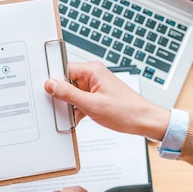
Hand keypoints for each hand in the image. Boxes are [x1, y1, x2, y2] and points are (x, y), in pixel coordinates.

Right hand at [45, 61, 169, 140]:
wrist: (143, 121)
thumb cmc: (126, 111)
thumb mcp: (91, 104)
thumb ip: (68, 94)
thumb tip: (51, 84)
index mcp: (92, 70)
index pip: (64, 70)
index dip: (55, 82)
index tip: (49, 93)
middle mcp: (93, 75)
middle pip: (67, 82)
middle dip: (64, 96)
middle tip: (66, 107)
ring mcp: (95, 85)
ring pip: (72, 93)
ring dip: (71, 105)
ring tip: (78, 113)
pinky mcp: (96, 95)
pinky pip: (80, 99)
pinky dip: (78, 109)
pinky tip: (80, 117)